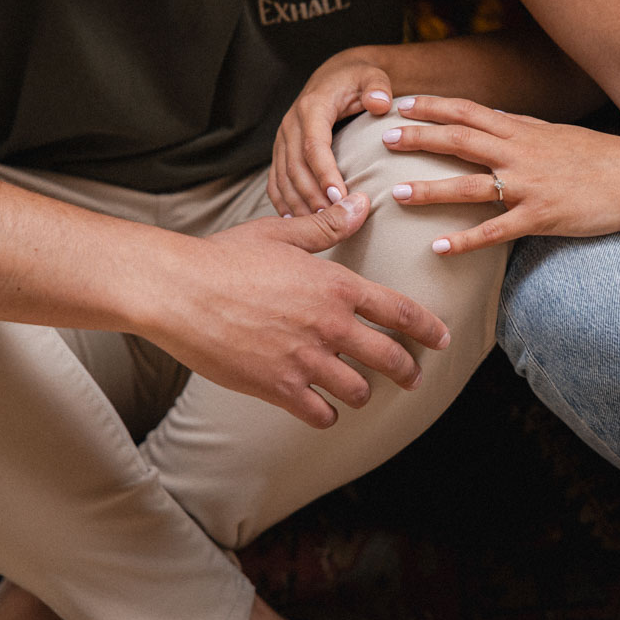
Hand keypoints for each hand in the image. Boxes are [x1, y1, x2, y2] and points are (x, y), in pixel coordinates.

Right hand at [144, 194, 450, 427]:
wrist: (179, 291)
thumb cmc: (225, 257)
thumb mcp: (282, 234)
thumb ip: (328, 226)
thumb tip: (362, 205)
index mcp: (336, 286)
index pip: (399, 312)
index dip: (427, 329)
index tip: (441, 340)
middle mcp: (329, 326)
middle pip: (389, 358)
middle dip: (407, 370)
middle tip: (411, 378)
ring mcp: (305, 360)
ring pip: (357, 390)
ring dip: (362, 392)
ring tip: (360, 391)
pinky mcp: (278, 387)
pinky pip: (319, 413)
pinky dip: (326, 414)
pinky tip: (322, 409)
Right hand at [268, 51, 395, 216]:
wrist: (333, 76)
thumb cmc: (356, 80)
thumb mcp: (372, 76)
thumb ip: (378, 87)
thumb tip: (380, 103)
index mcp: (312, 108)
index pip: (315, 146)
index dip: (326, 173)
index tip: (341, 197)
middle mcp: (290, 125)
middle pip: (296, 167)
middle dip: (313, 196)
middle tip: (332, 221)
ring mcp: (282, 140)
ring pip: (283, 178)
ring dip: (298, 204)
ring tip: (317, 228)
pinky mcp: (280, 152)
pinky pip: (275, 181)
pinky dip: (283, 203)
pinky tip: (296, 222)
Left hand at [381, 95, 619, 252]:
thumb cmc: (599, 157)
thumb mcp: (555, 134)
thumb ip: (519, 128)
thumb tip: (490, 119)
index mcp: (522, 131)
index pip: (469, 112)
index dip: (433, 107)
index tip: (401, 104)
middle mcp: (520, 154)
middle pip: (460, 141)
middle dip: (420, 138)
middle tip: (384, 139)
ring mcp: (529, 186)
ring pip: (470, 186)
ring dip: (430, 189)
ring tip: (396, 193)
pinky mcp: (541, 217)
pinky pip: (496, 231)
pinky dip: (466, 240)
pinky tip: (439, 247)